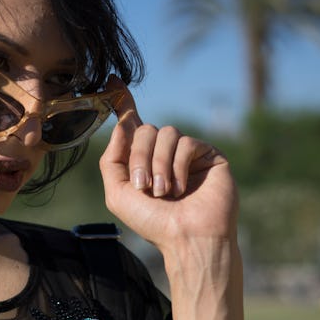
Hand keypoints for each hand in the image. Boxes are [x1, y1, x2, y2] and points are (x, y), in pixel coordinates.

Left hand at [99, 81, 238, 254]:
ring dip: (158, 165)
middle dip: (139, 158)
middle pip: (145, 129)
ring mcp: (187, 152)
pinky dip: (177, 167)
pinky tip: (181, 189)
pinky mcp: (208, 154)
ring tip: (163, 193)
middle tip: (144, 188)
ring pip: (166, 133)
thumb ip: (112, 160)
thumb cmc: (154, 223)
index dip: (122, 102)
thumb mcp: (119, 194)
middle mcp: (164, 153)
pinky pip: (186, 143)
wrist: (187, 239)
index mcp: (142, 160)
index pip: (133, 124)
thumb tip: (121, 124)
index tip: (111, 80)